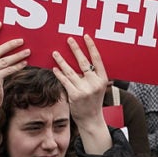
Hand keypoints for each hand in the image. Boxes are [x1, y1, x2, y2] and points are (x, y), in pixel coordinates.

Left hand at [52, 34, 111, 153]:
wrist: (91, 119)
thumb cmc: (94, 101)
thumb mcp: (99, 87)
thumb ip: (93, 75)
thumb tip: (82, 60)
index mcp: (103, 79)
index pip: (97, 59)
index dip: (91, 47)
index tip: (86, 37)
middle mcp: (94, 83)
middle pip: (83, 62)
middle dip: (75, 49)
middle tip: (69, 39)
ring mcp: (84, 90)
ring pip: (71, 71)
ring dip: (62, 61)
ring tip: (55, 53)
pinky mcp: (74, 96)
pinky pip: (65, 81)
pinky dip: (59, 74)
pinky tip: (54, 68)